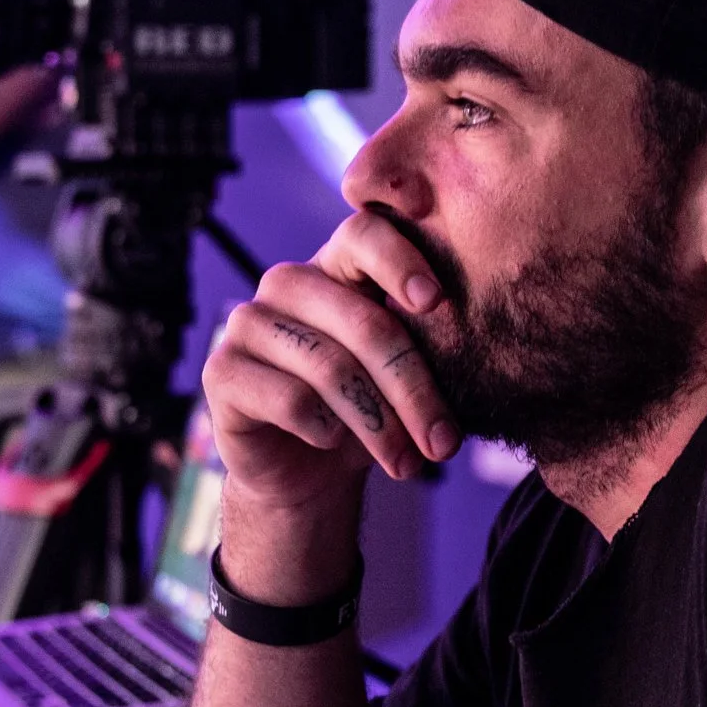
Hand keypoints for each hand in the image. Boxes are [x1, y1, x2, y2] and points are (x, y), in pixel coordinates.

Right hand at [201, 206, 461, 519]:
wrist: (304, 472)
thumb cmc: (364, 411)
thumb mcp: (401, 374)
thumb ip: (424, 344)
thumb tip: (484, 337)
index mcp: (336, 267)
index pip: (363, 234)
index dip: (401, 260)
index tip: (436, 302)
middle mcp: (287, 284)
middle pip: (363, 322)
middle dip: (414, 389)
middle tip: (444, 443)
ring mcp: (248, 323)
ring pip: (331, 368)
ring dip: (379, 425)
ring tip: (406, 463)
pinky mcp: (222, 372)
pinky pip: (291, 400)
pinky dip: (325, 430)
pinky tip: (331, 442)